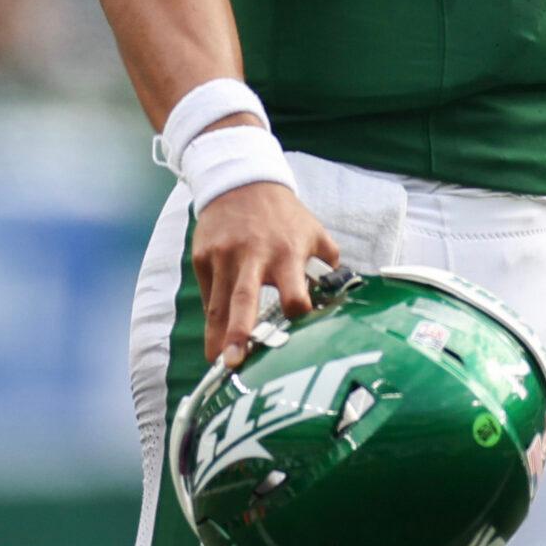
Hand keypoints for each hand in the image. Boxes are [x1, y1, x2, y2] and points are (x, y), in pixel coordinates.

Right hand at [190, 181, 342, 367]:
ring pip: (218, 304)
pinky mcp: (203, 257)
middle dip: (239, 333)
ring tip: (215, 364)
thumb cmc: (283, 214)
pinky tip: (215, 337)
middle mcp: (252, 257)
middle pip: (244, 300)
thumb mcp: (313, 232)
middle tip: (235, 363)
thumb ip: (329, 263)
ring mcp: (223, 257)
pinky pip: (208, 293)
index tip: (297, 337)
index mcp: (286, 254)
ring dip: (217, 337)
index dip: (297, 315)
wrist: (241, 181)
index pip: (294, 295)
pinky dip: (212, 316)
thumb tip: (342, 295)